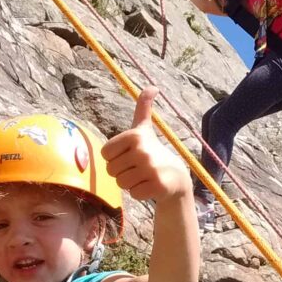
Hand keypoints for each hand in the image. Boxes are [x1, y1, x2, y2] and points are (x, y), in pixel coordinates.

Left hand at [102, 87, 190, 203]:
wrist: (176, 176)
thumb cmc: (153, 151)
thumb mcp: (145, 128)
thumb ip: (143, 108)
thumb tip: (152, 87)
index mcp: (134, 135)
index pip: (105, 155)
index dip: (115, 158)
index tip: (129, 155)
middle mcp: (142, 150)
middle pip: (111, 171)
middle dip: (122, 173)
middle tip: (137, 168)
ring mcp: (150, 169)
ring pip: (121, 184)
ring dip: (130, 183)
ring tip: (144, 176)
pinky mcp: (156, 185)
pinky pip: (134, 194)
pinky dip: (140, 193)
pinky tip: (150, 186)